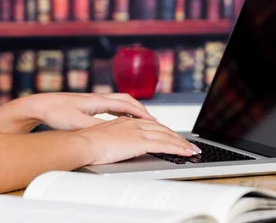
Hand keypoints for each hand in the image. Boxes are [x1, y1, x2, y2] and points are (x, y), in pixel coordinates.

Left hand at [32, 92, 157, 130]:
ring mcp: (93, 100)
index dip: (141, 112)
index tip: (153, 121)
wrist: (40, 105)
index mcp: (97, 101)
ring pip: (119, 102)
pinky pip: (111, 106)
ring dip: (132, 110)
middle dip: (141, 110)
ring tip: (142, 120)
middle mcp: (98, 98)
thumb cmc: (56, 112)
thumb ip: (95, 126)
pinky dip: (122, 112)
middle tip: (153, 120)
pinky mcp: (88, 104)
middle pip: (126, 100)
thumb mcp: (77, 122)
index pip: (126, 104)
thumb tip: (112, 131)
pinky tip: (122, 120)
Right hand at [75, 116, 201, 164]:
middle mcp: (135, 123)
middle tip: (188, 144)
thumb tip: (123, 146)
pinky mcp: (140, 141)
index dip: (165, 132)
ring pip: (167, 136)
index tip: (173, 137)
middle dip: (178, 137)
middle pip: (163, 129)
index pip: (152, 126)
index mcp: (126, 121)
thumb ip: (117, 140)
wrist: (83, 143)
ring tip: (192, 150)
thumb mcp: (106, 139)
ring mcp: (138, 131)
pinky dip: (178, 148)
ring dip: (182, 143)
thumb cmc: (88, 144)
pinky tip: (186, 152)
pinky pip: (165, 145)